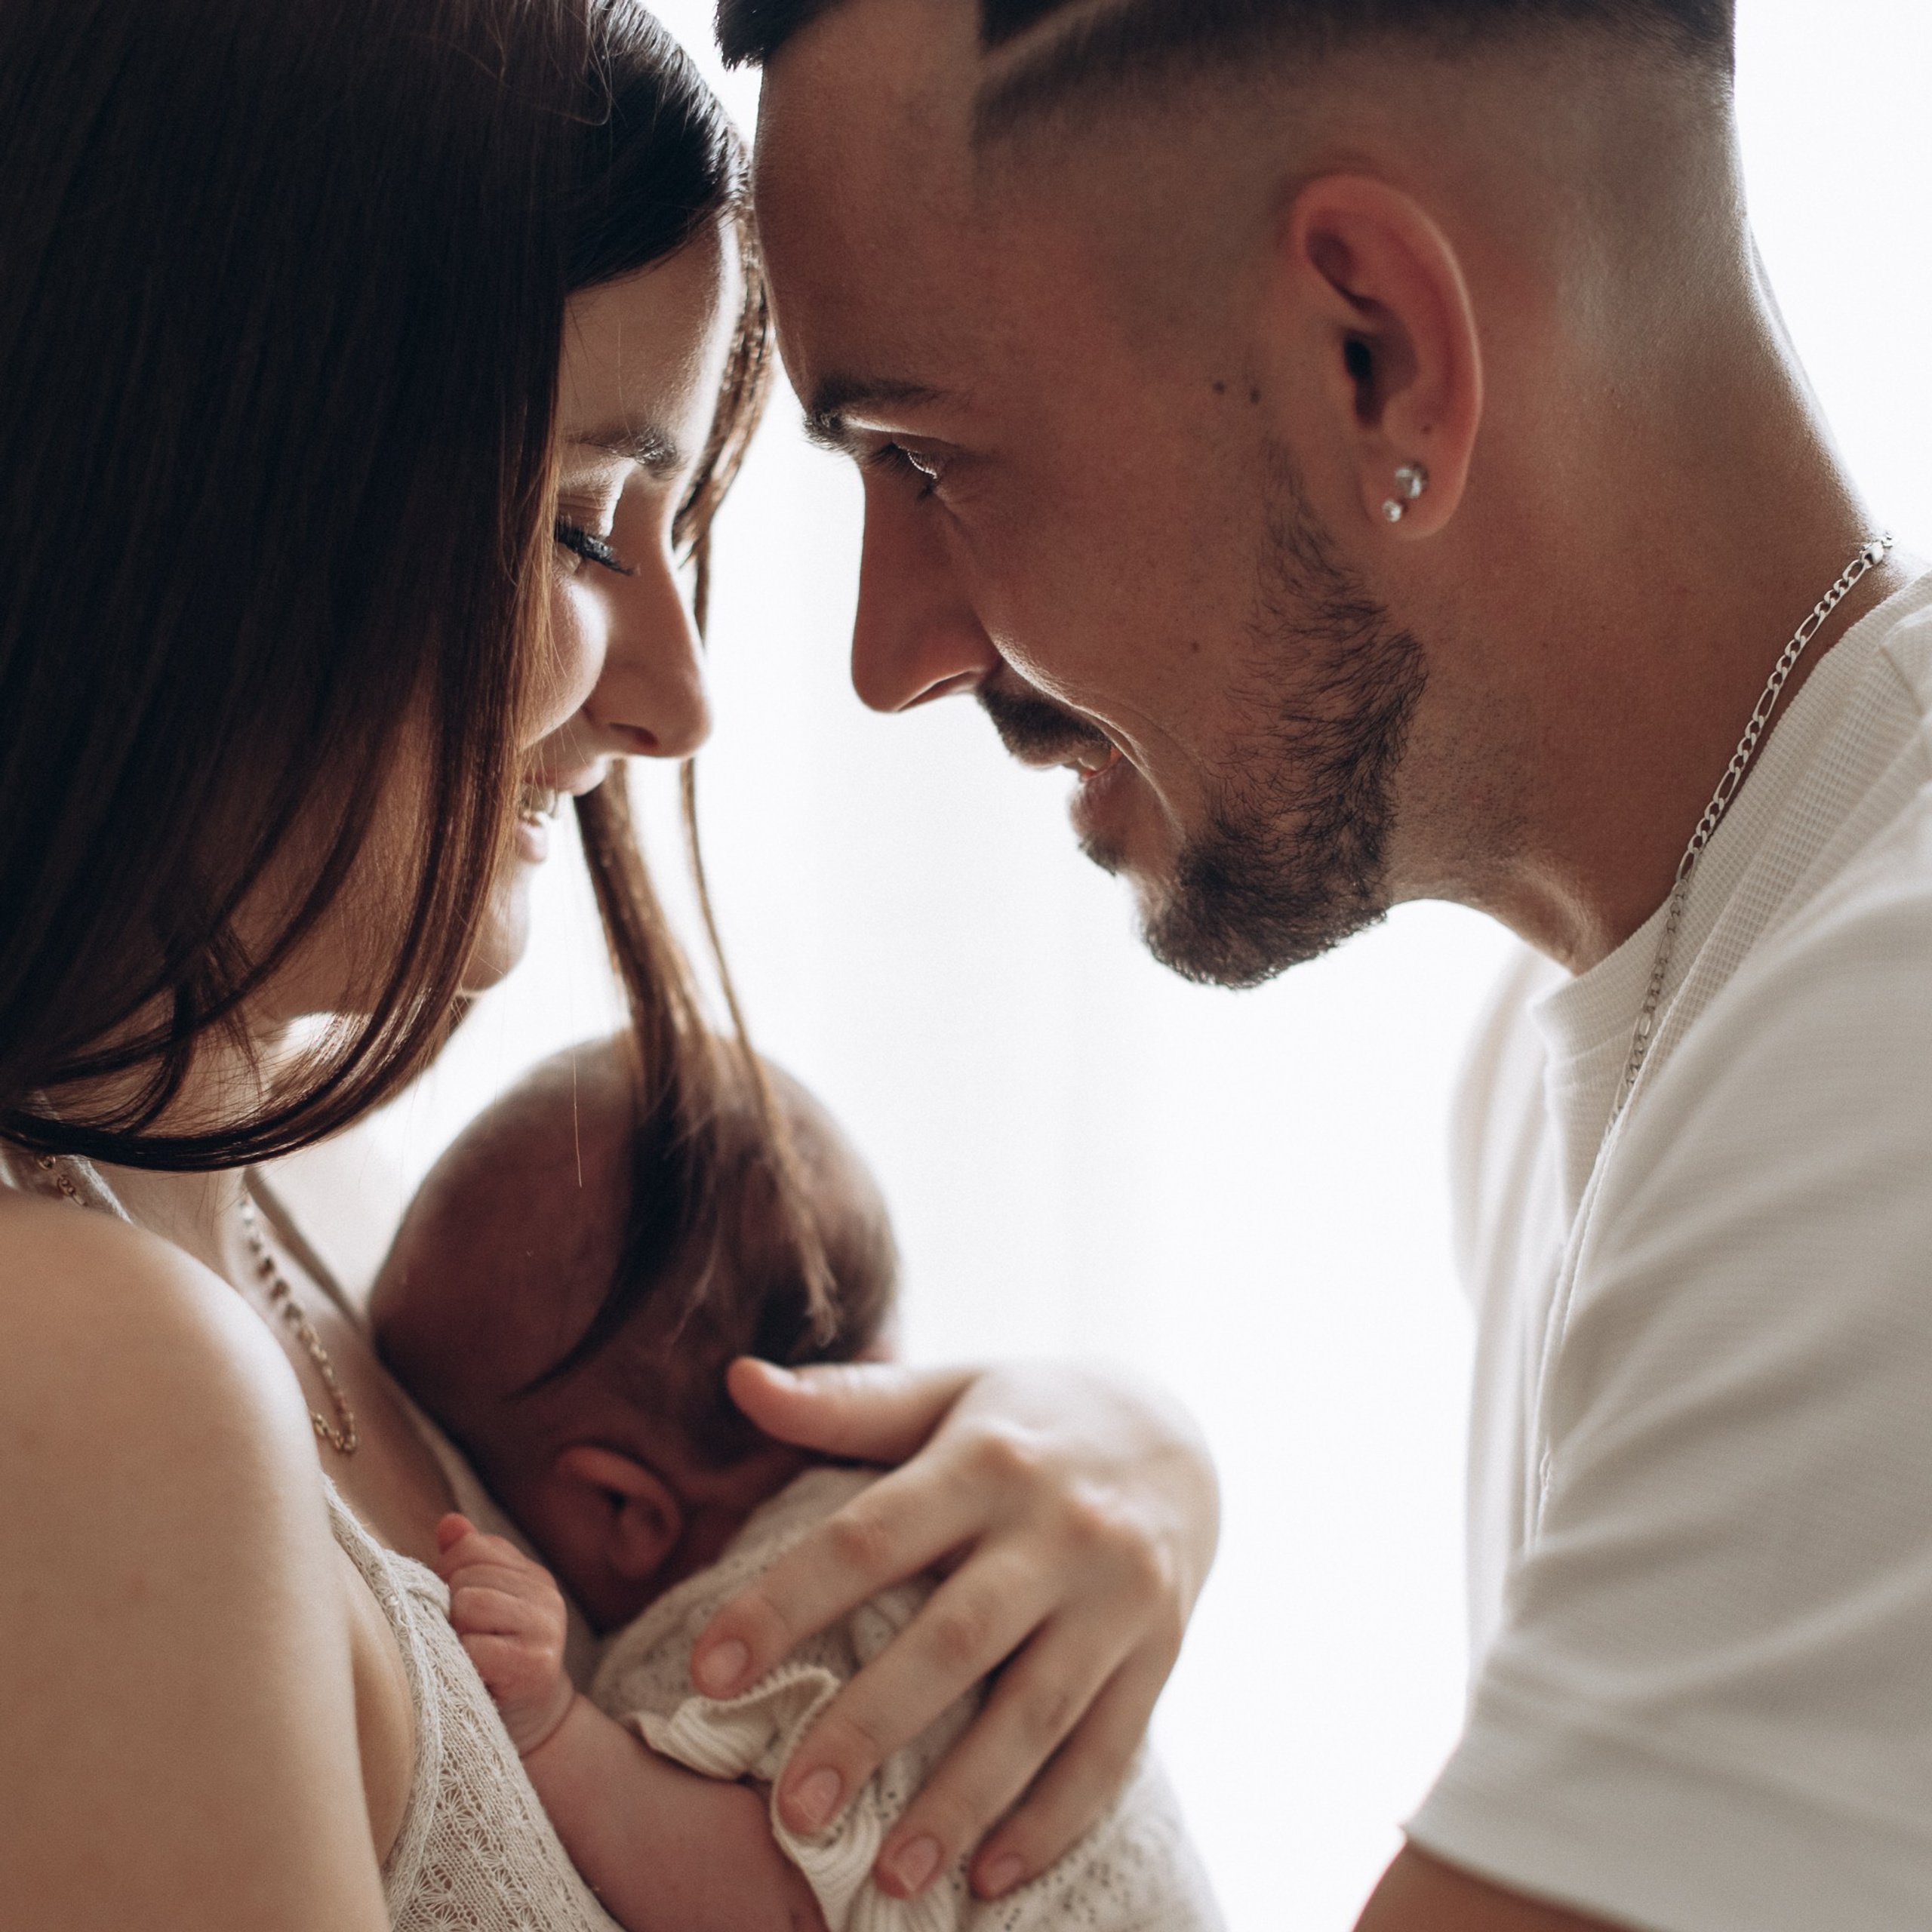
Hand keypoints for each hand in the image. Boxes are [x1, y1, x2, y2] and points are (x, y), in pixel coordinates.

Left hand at [434, 1514, 575, 1754]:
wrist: (532, 1727)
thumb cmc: (495, 1665)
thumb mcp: (486, 1609)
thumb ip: (468, 1564)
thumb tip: (448, 1522)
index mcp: (532, 1575)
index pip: (471, 1548)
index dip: (446, 1578)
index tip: (451, 1612)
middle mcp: (546, 1594)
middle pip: (465, 1577)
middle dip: (448, 1610)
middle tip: (460, 1644)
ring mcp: (545, 1627)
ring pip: (468, 1603)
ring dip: (454, 1636)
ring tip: (465, 1658)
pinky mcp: (535, 1664)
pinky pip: (475, 1647)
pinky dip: (463, 1663)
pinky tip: (474, 1677)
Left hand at [688, 1360, 1218, 1903]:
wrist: (1178, 1429)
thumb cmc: (1024, 1419)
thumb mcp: (943, 1391)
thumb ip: (844, 1402)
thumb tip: (740, 1380)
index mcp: (985, 1457)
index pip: (870, 1536)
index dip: (787, 1603)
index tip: (706, 1673)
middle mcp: (1058, 1525)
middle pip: (955, 1638)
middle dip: (871, 1727)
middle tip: (793, 1808)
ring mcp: (1119, 1592)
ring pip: (1036, 1710)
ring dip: (963, 1802)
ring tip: (888, 1877)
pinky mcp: (1163, 1648)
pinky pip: (1109, 1748)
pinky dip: (1052, 1819)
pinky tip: (989, 1879)